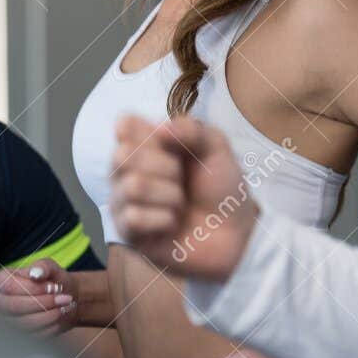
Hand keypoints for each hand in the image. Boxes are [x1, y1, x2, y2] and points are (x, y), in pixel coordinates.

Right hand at [0, 258, 76, 336]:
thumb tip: (35, 273)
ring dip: (49, 315)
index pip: (9, 287)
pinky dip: (51, 325)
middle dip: (41, 303)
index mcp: (1, 281)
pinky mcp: (21, 334)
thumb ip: (43, 266)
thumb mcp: (50, 267)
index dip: (33, 288)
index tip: (52, 286)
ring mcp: (8, 320)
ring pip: (24, 323)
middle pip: (13, 307)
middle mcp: (0, 302)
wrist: (64, 297)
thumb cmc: (53, 279)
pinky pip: (34, 335)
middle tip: (62, 298)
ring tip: (64, 305)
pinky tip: (60, 315)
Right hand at [109, 115, 255, 280]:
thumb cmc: (220, 188)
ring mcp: (123, 201)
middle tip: (181, 178)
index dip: (147, 133)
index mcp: (143, 144)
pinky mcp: (128, 232)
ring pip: (132, 186)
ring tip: (181, 203)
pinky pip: (135, 217)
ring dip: (170, 195)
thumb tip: (160, 128)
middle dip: (165, 166)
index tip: (171, 146)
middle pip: (122, 154)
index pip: (123, 125)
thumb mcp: (215, 148)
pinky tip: (172, 224)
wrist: (234, 231)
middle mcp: (125, 170)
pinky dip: (164, 219)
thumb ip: (192, 129)